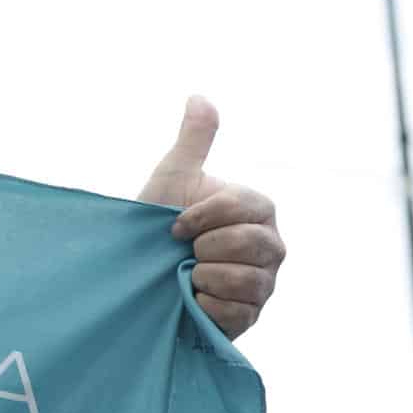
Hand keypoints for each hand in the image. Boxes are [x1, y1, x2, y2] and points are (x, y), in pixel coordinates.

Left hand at [136, 96, 285, 340]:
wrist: (140, 273)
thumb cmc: (158, 221)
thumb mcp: (174, 176)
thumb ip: (193, 139)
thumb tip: (199, 97)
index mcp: (258, 208)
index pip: (241, 208)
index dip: (201, 217)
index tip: (173, 226)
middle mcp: (272, 246)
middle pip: (249, 244)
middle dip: (204, 247)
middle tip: (184, 252)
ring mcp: (265, 283)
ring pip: (247, 279)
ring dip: (205, 277)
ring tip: (187, 274)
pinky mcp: (251, 316)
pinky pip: (239, 313)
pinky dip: (208, 306)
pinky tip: (192, 299)